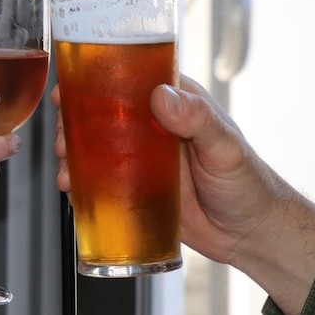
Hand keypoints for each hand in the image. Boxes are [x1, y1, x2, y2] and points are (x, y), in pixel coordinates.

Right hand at [52, 74, 314, 314]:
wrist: (250, 236)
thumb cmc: (248, 185)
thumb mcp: (226, 147)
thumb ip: (198, 120)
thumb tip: (161, 95)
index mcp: (176, 102)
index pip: (130, 78)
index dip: (96, 78)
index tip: (70, 86)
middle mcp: (154, 126)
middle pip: (104, 112)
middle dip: (76, 120)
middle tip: (63, 137)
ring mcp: (143, 158)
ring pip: (98, 146)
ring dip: (74, 152)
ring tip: (65, 167)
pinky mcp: (137, 188)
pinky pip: (103, 181)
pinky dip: (83, 183)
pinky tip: (71, 189)